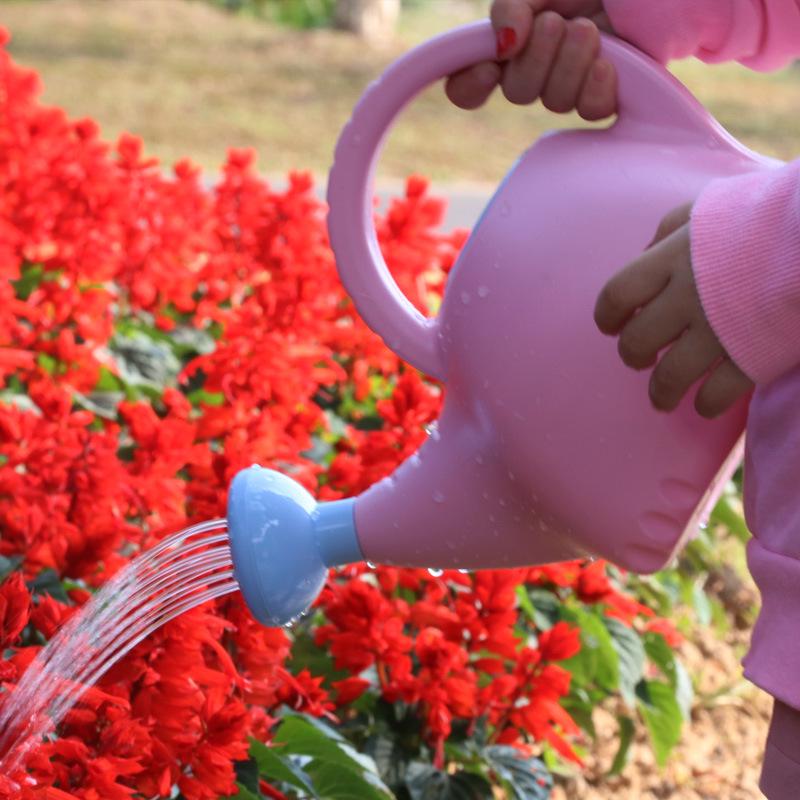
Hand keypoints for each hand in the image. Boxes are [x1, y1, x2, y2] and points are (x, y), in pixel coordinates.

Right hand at [446, 0, 616, 120]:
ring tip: (589, 30)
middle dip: (536, 57)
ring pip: (553, 102)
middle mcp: (537, 69)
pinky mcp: (607, 95)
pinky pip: (590, 111)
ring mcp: (572, 85)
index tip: (489, 66)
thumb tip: (503, 43)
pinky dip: (595, 85)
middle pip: (516, 92)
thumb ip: (510, 7)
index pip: (468, 85)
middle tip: (558, 23)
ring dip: (570, 62)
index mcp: (512, 43)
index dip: (468, 86)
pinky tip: (607, 62)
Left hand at [593, 204, 753, 417]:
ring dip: (661, 393)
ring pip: (670, 377)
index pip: (617, 295)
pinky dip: (706, 404)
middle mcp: (688, 297)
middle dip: (633, 356)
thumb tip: (645, 255)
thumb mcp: (710, 206)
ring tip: (662, 400)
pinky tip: (704, 405)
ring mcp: (719, 330)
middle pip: (637, 341)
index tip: (611, 327)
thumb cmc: (770, 214)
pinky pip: (716, 394)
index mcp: (673, 258)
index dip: (608, 317)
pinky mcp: (754, 356)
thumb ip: (671, 230)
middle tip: (640, 360)